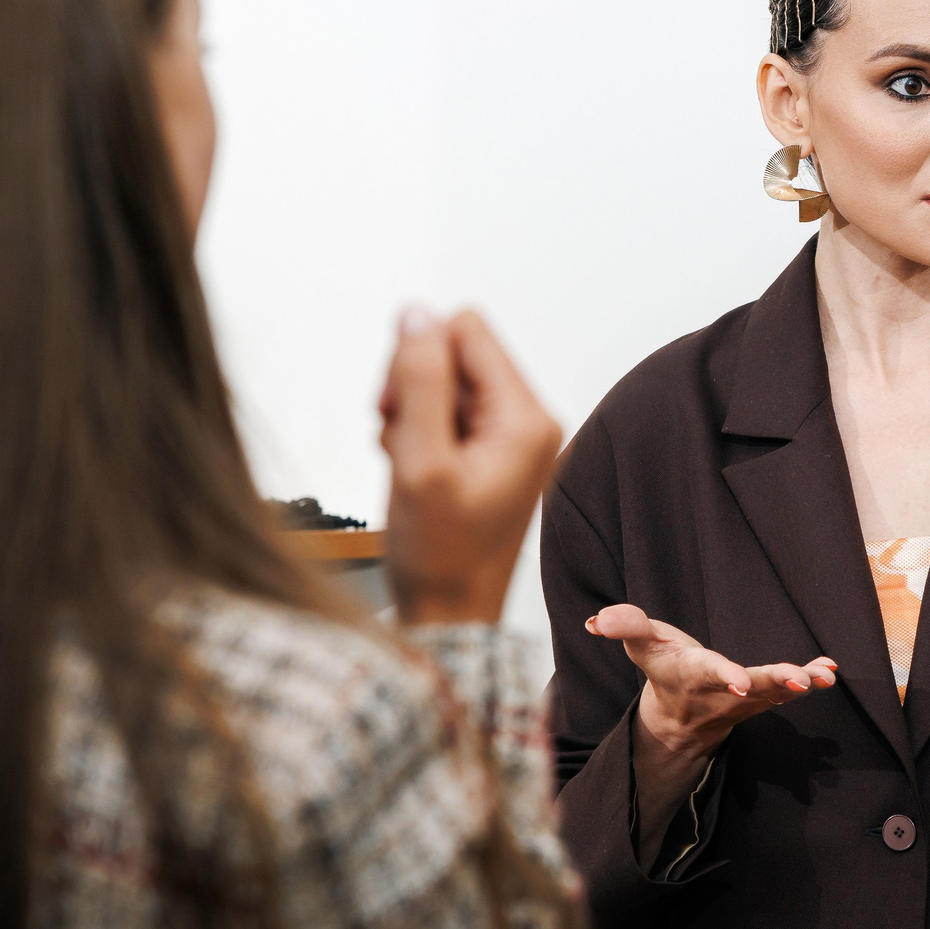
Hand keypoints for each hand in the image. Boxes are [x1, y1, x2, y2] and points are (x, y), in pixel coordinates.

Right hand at [378, 306, 562, 625]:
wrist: (450, 616)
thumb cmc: (440, 554)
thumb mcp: (420, 460)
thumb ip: (419, 380)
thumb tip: (417, 312)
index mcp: (526, 416)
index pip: (466, 329)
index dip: (419, 358)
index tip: (401, 410)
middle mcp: (528, 419)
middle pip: (455, 351)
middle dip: (413, 387)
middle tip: (401, 442)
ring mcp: (511, 437)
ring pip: (444, 381)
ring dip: (411, 413)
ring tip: (408, 462)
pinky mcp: (492, 452)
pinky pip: (446, 412)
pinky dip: (419, 433)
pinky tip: (414, 469)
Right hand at [589, 603, 838, 762]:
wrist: (681, 717)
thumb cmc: (664, 668)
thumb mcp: (641, 644)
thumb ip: (626, 626)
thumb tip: (598, 620)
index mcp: (691, 674)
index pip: (707, 673)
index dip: (724, 676)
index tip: (741, 685)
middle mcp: (721, 691)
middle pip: (752, 687)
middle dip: (775, 682)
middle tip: (801, 681)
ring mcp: (746, 699)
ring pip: (776, 693)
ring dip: (801, 683)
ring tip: (825, 677)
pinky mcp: (764, 698)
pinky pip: (788, 691)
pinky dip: (810, 680)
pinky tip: (830, 671)